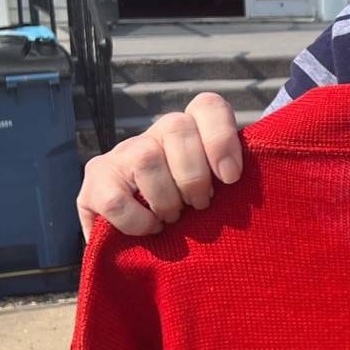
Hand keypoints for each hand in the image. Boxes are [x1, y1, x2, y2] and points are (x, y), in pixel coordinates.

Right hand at [76, 93, 241, 239]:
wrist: (138, 244)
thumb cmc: (190, 216)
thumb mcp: (215, 194)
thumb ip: (231, 180)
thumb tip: (256, 180)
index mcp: (188, 132)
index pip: (207, 105)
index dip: (221, 137)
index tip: (231, 177)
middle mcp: (152, 136)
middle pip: (175, 126)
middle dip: (194, 175)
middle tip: (200, 205)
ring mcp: (119, 157)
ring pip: (146, 158)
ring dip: (167, 198)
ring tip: (173, 219)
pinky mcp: (93, 185)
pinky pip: (116, 199)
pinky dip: (138, 220)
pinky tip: (150, 229)